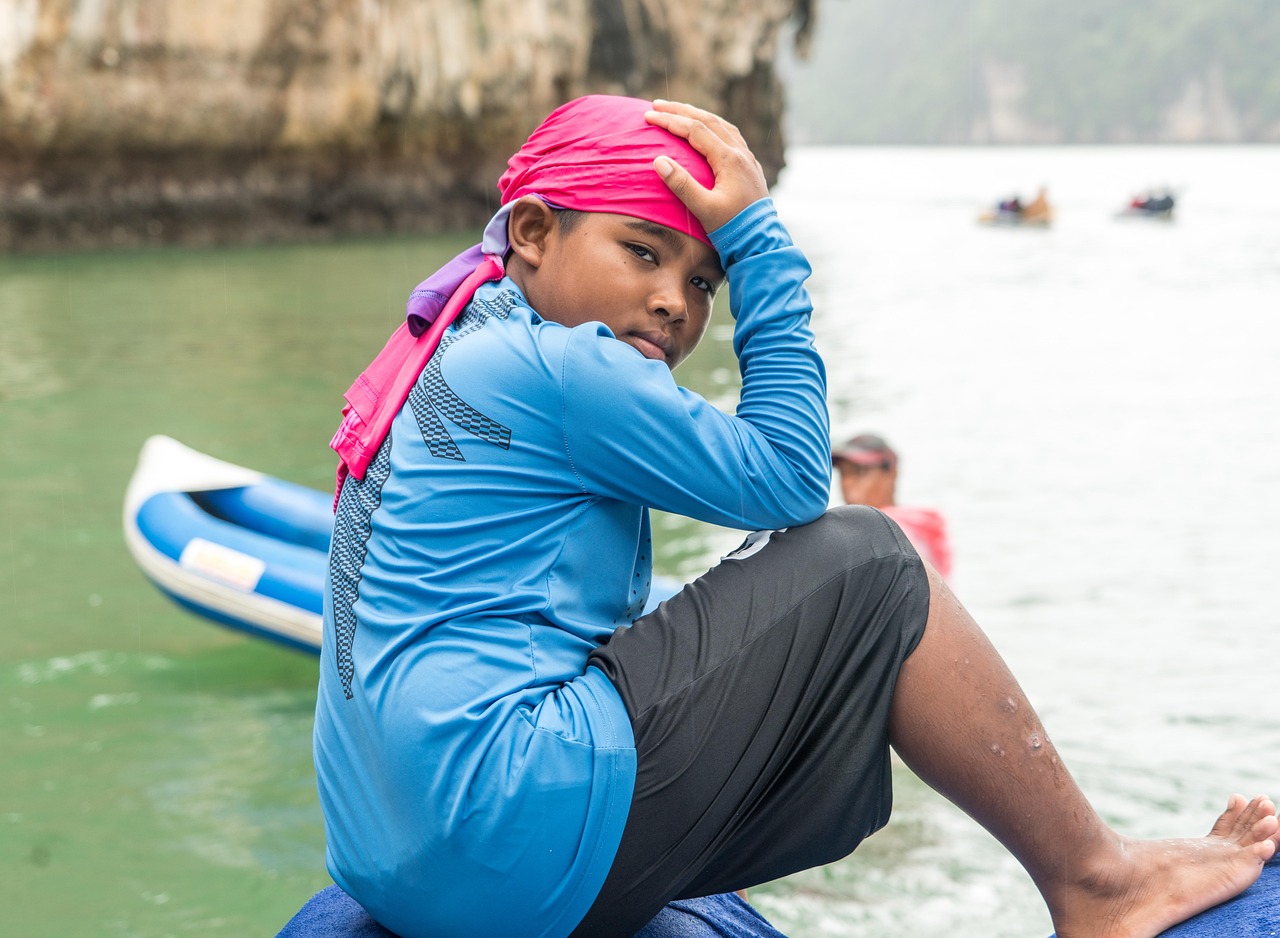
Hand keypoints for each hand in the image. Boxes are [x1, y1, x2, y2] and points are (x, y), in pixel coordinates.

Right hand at [644, 100, 768, 233]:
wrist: (761, 243)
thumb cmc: (732, 229)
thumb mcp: (704, 209)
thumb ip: (682, 184)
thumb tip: (658, 160)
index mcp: (729, 159)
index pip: (695, 130)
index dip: (670, 121)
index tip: (649, 116)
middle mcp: (741, 153)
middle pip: (709, 121)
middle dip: (681, 111)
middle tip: (657, 105)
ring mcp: (748, 159)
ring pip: (722, 126)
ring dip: (699, 116)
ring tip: (680, 112)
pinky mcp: (750, 168)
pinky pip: (731, 136)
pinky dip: (714, 127)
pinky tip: (708, 131)